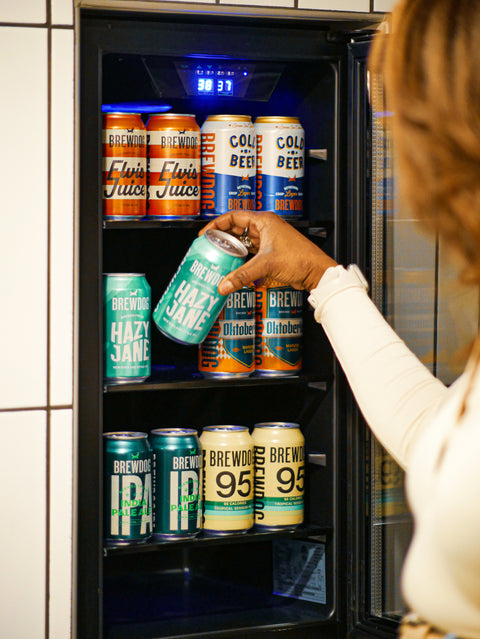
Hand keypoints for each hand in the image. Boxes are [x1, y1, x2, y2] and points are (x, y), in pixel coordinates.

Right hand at [200, 211, 337, 294]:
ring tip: (219, 257)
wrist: (316, 271)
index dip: (217, 224)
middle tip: (209, 247)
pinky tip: (234, 266)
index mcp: (264, 221)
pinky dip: (242, 258)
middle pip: (237, 229)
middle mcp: (266, 227)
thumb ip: (242, 275)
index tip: (205, 233)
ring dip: (232, 249)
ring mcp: (269, 240)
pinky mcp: (272, 252)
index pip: (234, 216)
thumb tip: (223, 285)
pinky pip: (251, 252)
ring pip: (244, 241)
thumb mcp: (266, 265)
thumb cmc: (300, 259)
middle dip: (223, 237)